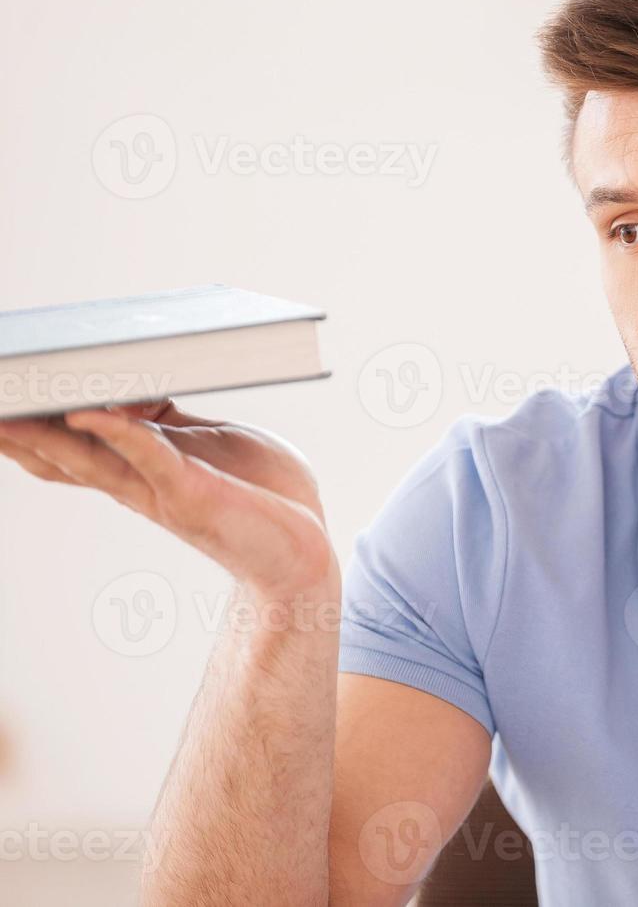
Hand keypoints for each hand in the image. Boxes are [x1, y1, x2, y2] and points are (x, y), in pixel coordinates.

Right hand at [0, 399, 334, 598]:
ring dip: (43, 432)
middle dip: (15, 430)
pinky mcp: (193, 493)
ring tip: (7, 405)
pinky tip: (89, 412)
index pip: (66, 447)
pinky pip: (149, 457)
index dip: (26, 426)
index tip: (1, 396)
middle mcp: (137, 485)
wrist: (306, 551)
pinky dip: (118, 432)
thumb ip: (163, 418)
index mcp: (137, 470)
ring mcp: (161, 491)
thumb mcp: (207, 440)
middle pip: (58, 456)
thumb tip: (117, 387)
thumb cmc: (262, 493)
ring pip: (88, 458)